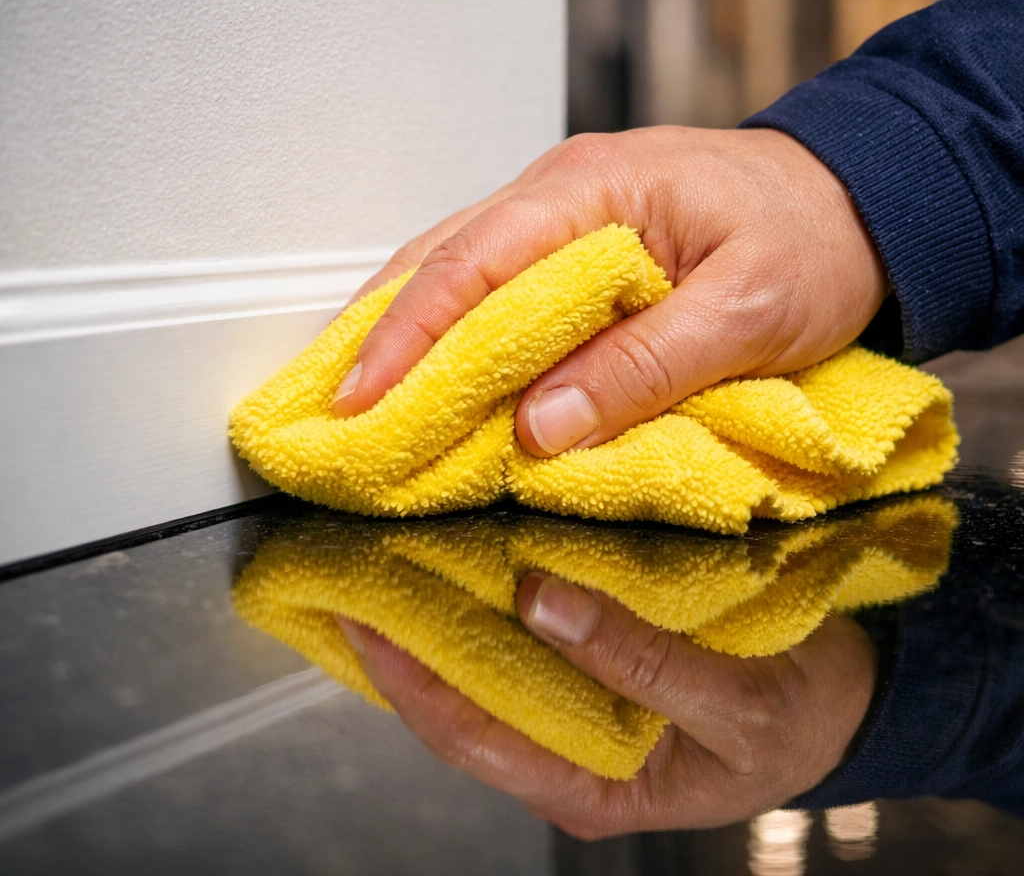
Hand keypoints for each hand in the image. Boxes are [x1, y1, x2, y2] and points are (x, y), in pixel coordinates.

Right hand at [332, 127, 886, 457]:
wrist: (859, 200)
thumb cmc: (815, 240)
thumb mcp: (748, 312)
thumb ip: (644, 366)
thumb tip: (540, 427)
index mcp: (596, 190)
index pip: (474, 264)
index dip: (409, 336)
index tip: (360, 399)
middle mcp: (564, 191)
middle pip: (442, 258)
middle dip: (378, 333)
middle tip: (327, 404)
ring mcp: (564, 213)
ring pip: (457, 268)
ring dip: (404, 331)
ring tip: (354, 390)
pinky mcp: (576, 243)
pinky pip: (495, 284)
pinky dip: (453, 330)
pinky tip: (428, 366)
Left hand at [338, 573, 876, 836]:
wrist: (845, 692)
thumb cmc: (798, 717)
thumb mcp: (735, 706)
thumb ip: (640, 659)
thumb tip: (542, 599)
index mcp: (593, 786)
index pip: (473, 734)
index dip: (412, 679)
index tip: (364, 616)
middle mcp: (568, 748)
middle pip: (464, 697)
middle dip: (408, 637)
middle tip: (355, 570)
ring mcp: (576, 704)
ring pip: (487, 659)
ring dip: (440, 608)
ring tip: (390, 553)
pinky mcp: (591, 657)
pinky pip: (523, 627)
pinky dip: (489, 590)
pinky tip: (465, 550)